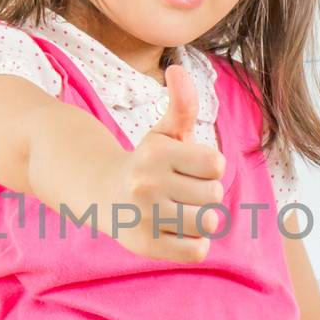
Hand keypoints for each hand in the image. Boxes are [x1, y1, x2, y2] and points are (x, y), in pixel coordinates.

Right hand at [102, 63, 225, 263]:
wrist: (102, 195)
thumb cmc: (146, 162)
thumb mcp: (164, 133)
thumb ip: (181, 104)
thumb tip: (177, 68)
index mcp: (156, 153)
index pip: (216, 163)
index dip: (209, 167)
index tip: (190, 168)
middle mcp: (147, 184)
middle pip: (214, 195)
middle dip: (204, 193)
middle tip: (181, 192)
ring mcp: (144, 216)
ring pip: (207, 222)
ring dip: (201, 219)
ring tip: (182, 213)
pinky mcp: (145, 245)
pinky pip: (196, 251)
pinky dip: (195, 245)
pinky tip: (179, 233)